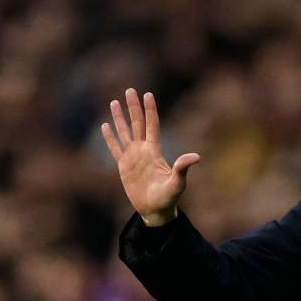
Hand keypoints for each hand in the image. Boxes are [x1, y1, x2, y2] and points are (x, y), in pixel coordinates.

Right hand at [101, 88, 200, 226]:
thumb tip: (196, 157)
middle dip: (133, 107)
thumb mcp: (177, 182)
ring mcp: (132, 157)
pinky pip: (114, 148)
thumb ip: (183, 168)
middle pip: (136, 123)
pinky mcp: (123, 167)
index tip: (147, 94)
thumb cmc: (169, 197)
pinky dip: (109, 137)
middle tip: (130, 89)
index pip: (151, 125)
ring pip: (124, 132)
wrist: (155, 210)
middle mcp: (143, 150)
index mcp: (154, 151)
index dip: (149, 110)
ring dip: (119, 118)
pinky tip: (105, 126)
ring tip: (114, 102)